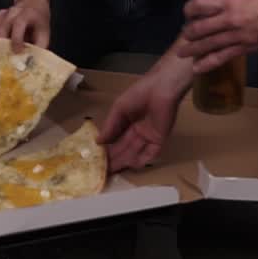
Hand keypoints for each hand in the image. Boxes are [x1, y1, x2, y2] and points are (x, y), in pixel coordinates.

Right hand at [0, 0, 50, 52]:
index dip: (17, 38)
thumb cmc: (38, 22)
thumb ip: (39, 46)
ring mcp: (3, 13)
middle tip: (6, 55)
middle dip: (4, 42)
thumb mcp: (44, 33)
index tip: (17, 51)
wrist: (32, 6)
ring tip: (2, 52)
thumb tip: (32, 60)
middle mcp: (13, 11)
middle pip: (3, 25)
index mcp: (27, 14)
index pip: (19, 23)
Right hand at [98, 55, 192, 171]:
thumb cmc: (139, 93)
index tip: (97, 157)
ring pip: (135, 152)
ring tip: (112, 170)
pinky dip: (141, 159)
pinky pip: (150, 153)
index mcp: (128, 122)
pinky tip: (130, 165)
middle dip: (114, 158)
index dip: (107, 148)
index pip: (116, 139)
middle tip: (102, 169)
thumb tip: (98, 141)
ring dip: (124, 161)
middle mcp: (138, 131)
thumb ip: (110, 126)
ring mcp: (149, 136)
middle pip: (124, 147)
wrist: (161, 88)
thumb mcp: (119, 109)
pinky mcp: (160, 139)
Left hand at [179, 0, 257, 72]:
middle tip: (185, 35)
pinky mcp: (245, 48)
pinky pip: (222, 57)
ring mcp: (237, 35)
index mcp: (231, 1)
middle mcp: (229, 18)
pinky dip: (208, 63)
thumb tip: (225, 8)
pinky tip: (197, 68)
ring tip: (182, 53)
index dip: (190, 9)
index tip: (188, 12)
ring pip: (208, 43)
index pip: (200, 4)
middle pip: (200, 27)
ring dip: (193, 49)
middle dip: (189, 33)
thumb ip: (236, 3)